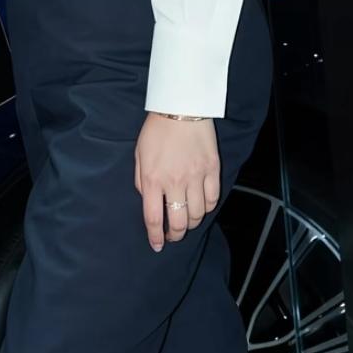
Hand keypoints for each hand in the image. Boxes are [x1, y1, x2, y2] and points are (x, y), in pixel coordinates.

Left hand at [134, 113, 220, 251]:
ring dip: (192, 223)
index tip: (157, 245)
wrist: (182, 107)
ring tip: (187, 221)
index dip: (156, 237)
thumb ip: (141, 181)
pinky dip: (207, 207)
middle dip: (176, 235)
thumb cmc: (157, 130)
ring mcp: (196, 176)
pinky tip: (201, 206)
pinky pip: (212, 198)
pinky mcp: (212, 169)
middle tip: (173, 235)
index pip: (154, 218)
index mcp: (153, 179)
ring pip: (198, 214)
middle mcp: (175, 182)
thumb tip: (148, 200)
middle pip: (179, 222)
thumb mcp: (139, 155)